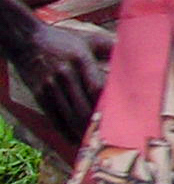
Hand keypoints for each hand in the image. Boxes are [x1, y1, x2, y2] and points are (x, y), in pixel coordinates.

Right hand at [10, 4, 113, 142]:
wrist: (26, 40)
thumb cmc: (64, 40)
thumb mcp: (89, 39)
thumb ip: (111, 47)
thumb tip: (137, 53)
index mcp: (80, 60)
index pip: (97, 87)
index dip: (108, 105)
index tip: (124, 116)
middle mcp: (65, 75)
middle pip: (83, 107)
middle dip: (98, 125)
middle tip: (114, 138)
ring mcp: (50, 86)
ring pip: (68, 116)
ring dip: (83, 133)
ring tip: (98, 145)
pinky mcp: (39, 95)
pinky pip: (53, 118)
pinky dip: (65, 132)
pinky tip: (76, 140)